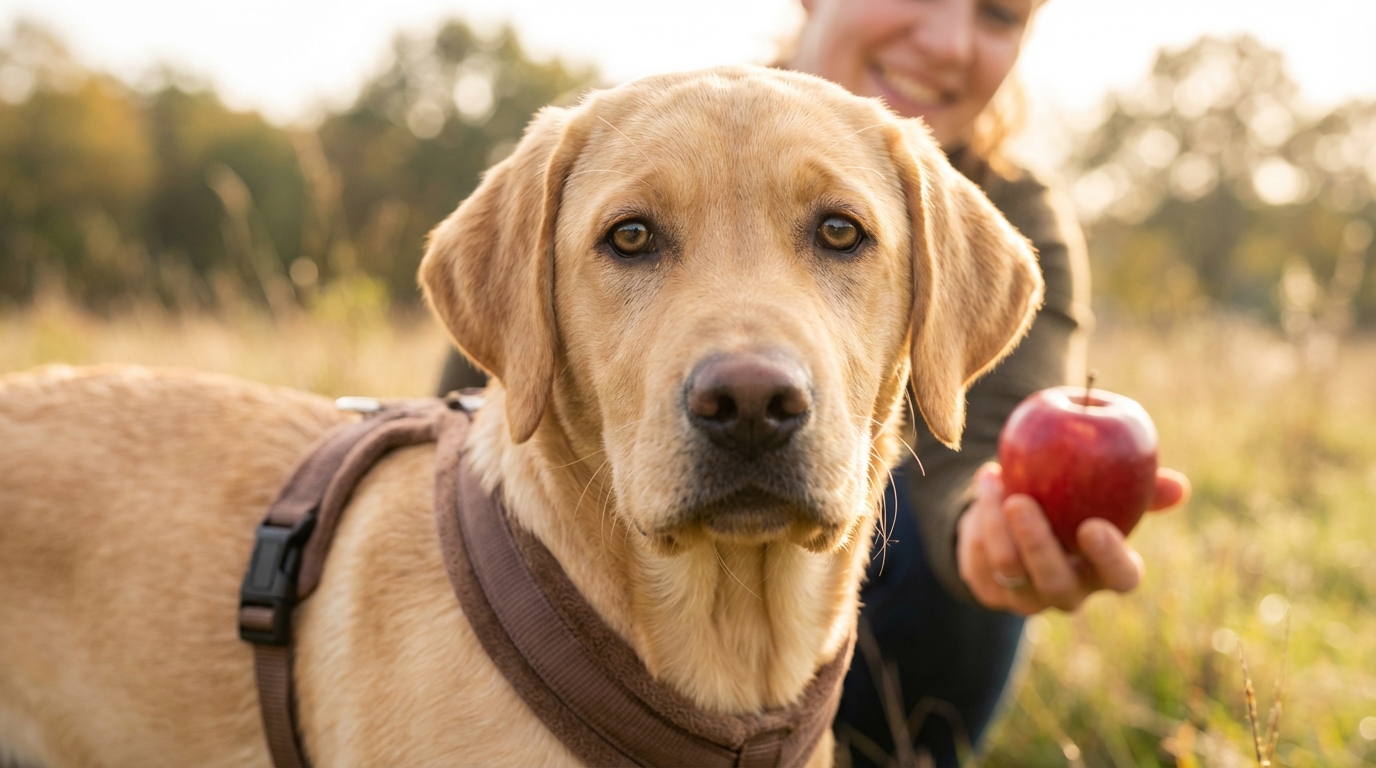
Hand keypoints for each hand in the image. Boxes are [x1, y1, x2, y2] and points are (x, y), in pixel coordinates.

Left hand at [958, 462, 1189, 614]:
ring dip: (997, 522)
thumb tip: (1179, 487)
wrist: (1013, 512)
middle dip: (1037, 544)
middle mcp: (1068, 590)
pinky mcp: (989, 590)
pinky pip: (980, 561)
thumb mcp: (1105, 488)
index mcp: (1104, 570)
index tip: (1093, 526)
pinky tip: (985, 480)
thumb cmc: (1074, 499)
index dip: (1110, 559)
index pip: (1121, 578)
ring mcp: (1026, 596)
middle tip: (1020, 501)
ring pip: (1010, 570)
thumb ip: (1140, 486)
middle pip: (1057, 584)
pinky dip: (978, 519)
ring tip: (996, 478)